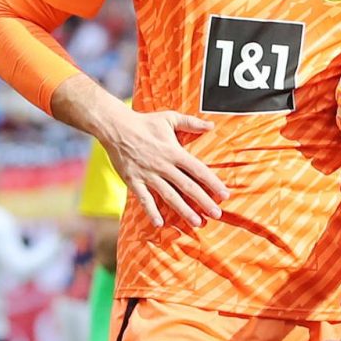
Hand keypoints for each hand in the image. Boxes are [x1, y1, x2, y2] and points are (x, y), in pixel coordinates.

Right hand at [101, 107, 228, 227]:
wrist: (115, 126)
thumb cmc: (143, 122)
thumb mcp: (169, 118)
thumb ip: (190, 122)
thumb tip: (211, 125)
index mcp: (173, 151)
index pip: (198, 169)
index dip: (212, 182)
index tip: (225, 194)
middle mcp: (163, 165)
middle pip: (187, 186)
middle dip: (203, 201)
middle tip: (217, 214)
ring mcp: (148, 174)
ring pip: (169, 195)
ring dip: (184, 210)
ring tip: (197, 222)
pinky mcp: (133, 180)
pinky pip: (144, 199)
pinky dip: (151, 211)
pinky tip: (159, 223)